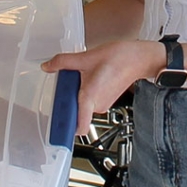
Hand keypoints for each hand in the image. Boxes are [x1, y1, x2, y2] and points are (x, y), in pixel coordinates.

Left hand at [42, 40, 160, 134]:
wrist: (138, 58)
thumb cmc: (119, 59)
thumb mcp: (85, 57)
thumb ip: (63, 62)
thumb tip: (47, 66)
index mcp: (90, 98)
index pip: (79, 126)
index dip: (66, 129)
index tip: (55, 127)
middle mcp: (97, 105)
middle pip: (74, 110)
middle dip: (67, 98)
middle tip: (67, 82)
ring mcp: (102, 104)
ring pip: (81, 103)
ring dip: (76, 92)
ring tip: (81, 75)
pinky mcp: (105, 100)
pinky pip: (88, 100)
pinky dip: (84, 90)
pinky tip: (88, 76)